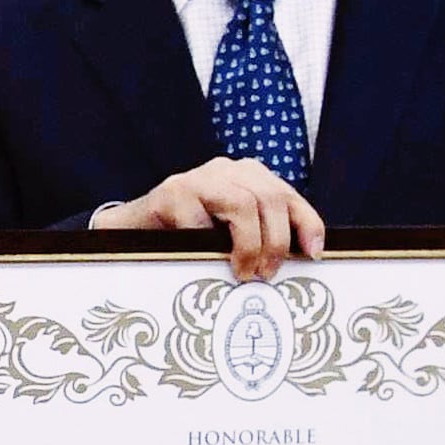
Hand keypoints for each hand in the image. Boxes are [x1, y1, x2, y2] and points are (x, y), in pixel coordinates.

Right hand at [92, 158, 326, 279]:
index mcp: (247, 176)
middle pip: (270, 198)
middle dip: (276, 242)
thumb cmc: (186, 239)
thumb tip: (303, 260)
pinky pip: (201, 222)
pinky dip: (206, 246)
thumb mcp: (229, 235)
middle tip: (266, 274)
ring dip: (248, 244)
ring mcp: (198, 178)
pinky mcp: (172, 192)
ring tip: (243, 272)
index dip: (307, 224)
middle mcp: (226, 170)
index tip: (313, 255)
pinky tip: (202, 261)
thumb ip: (259, 234)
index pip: (288, 195)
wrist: (131, 233)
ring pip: (243, 204)